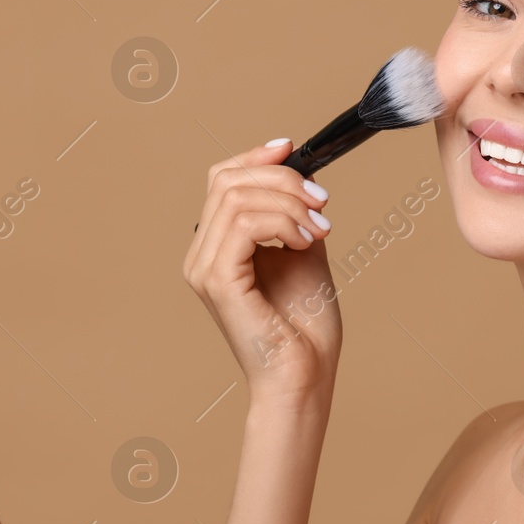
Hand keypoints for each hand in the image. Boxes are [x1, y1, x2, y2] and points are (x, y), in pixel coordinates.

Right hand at [184, 137, 341, 397]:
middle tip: (322, 202)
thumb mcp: (303, 251)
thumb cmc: (305, 327)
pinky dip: (282, 222)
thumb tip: (299, 173)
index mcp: (216, 248)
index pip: (220, 180)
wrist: (306, 375)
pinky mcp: (218, 281)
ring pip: (236, 197)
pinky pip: (244, 224)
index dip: (256, 157)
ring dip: (289, 202)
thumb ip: (293, 214)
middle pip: (227, 180)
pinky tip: (305, 241)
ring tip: (319, 228)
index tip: (293, 149)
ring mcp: (204, 268)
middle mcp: (201, 256)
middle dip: (282, 179)